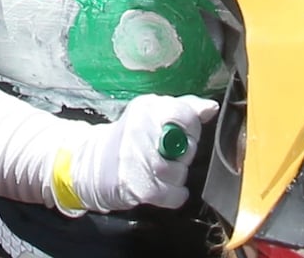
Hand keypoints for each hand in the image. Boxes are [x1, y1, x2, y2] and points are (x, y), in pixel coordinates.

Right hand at [85, 92, 218, 211]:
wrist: (93, 163)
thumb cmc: (129, 138)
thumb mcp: (151, 113)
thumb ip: (183, 108)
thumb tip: (211, 108)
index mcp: (146, 108)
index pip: (185, 115)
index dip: (191, 128)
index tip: (183, 133)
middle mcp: (140, 130)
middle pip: (186, 146)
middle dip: (183, 154)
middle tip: (168, 154)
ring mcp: (137, 160)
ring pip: (179, 172)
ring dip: (177, 176)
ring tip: (162, 171)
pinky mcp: (137, 187)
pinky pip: (174, 195)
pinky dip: (174, 195)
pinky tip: (163, 187)